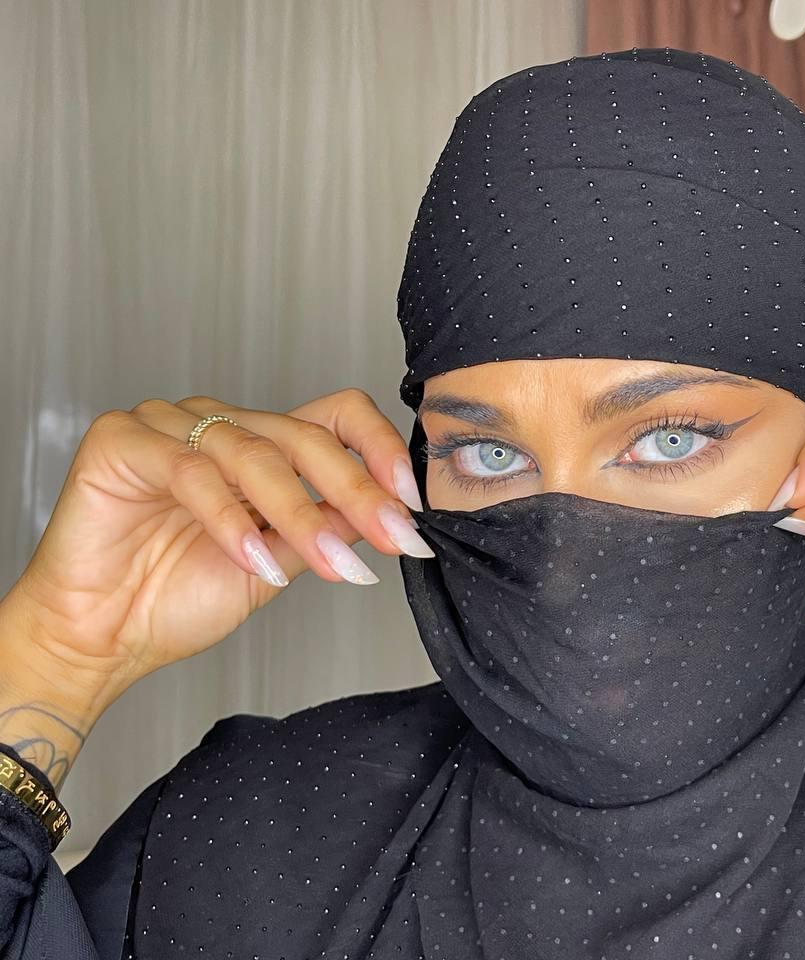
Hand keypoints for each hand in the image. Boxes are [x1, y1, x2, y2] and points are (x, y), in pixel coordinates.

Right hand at [2, 389, 431, 717]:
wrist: (100, 639)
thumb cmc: (175, 598)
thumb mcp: (278, 563)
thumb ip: (326, 529)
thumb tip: (392, 514)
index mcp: (262, 446)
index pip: (336, 416)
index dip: (380, 450)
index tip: (412, 503)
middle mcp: (220, 426)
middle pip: (305, 435)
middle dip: (358, 491)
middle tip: (393, 536)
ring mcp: (170, 425)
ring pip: (254, 453)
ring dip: (301, 515)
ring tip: (330, 565)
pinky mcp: (122, 441)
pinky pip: (192, 472)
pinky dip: (232, 522)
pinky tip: (256, 562)